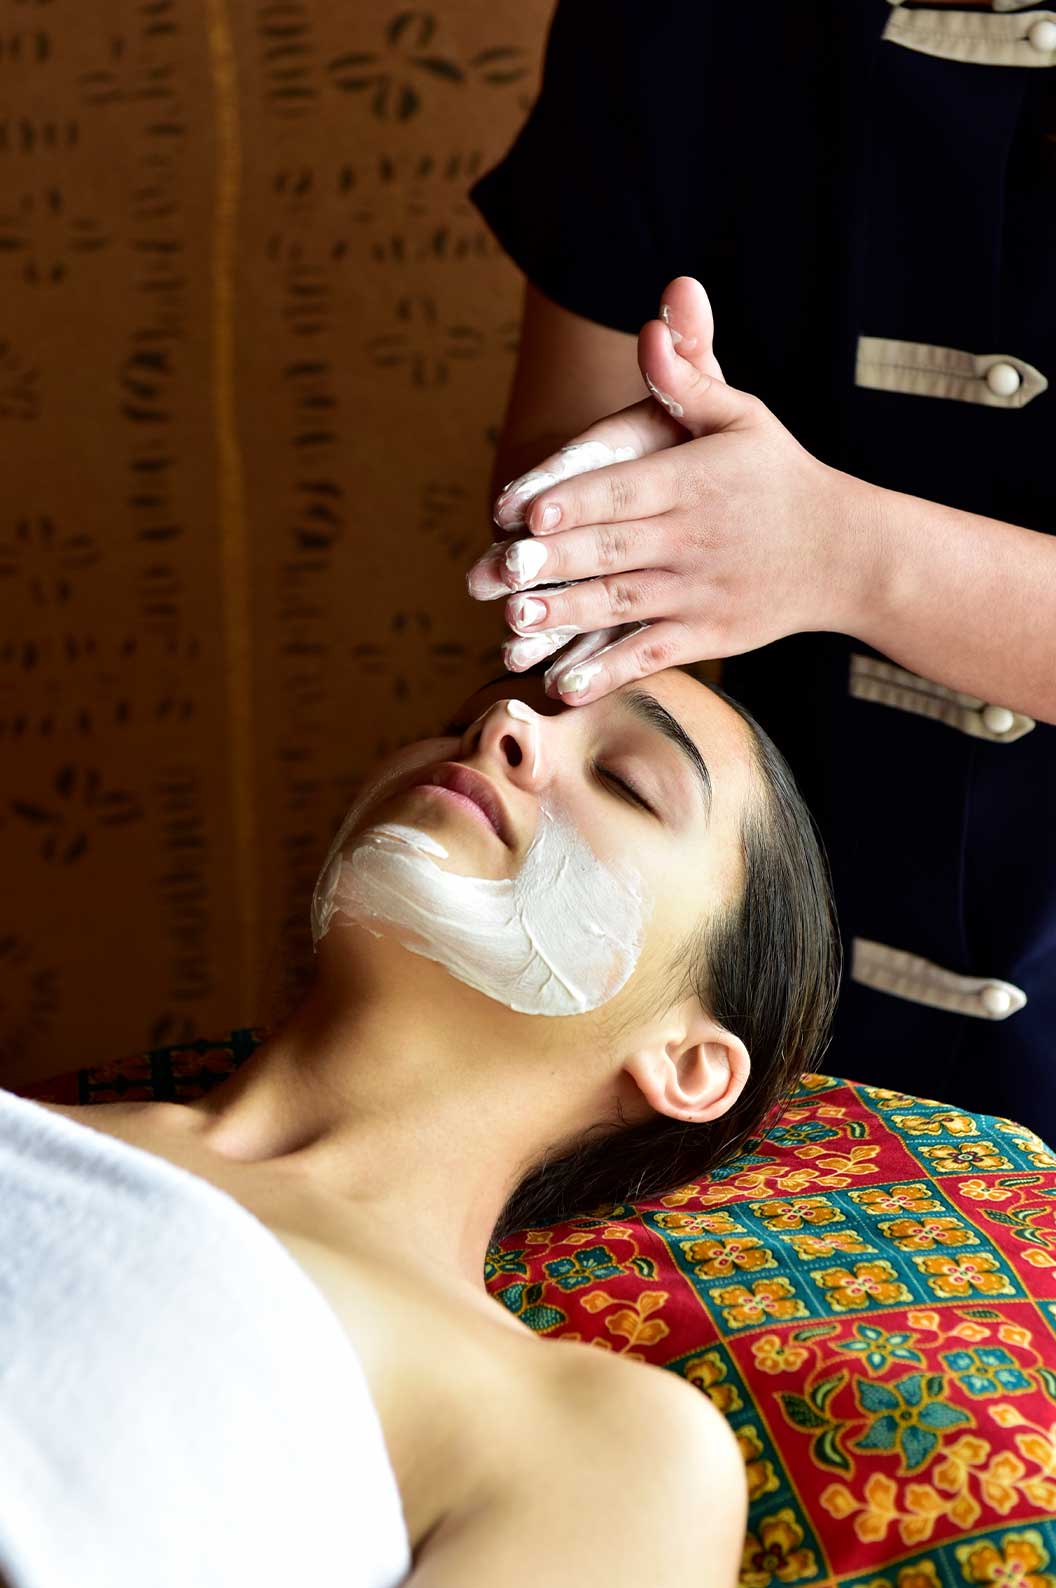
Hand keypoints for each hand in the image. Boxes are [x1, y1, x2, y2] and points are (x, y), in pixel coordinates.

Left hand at [466, 277, 877, 703]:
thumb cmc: (779, 474)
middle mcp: (693, 538)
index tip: (523, 512)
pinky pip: (648, 655)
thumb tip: (653, 321)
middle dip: (551, 562)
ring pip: (621, 605)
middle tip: (493, 572)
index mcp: (694, 480)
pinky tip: (560, 685)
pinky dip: (606, 673)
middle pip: (611, 549)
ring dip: (565, 617)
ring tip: (512, 622)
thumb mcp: (741, 416)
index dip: (572, 501)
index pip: (623, 489)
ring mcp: (698, 592)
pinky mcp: (705, 635)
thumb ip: (689, 376)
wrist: (845, 553)